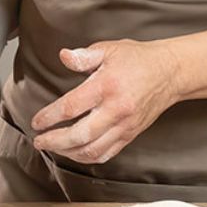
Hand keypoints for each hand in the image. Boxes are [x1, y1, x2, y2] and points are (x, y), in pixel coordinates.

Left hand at [30, 40, 182, 164]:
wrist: (170, 73)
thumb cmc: (138, 60)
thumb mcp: (109, 49)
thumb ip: (84, 56)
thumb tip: (64, 56)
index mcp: (107, 87)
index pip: (72, 107)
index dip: (50, 117)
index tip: (36, 122)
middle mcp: (116, 110)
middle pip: (80, 135)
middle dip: (55, 141)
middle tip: (39, 140)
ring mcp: (125, 125)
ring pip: (93, 149)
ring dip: (68, 153)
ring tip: (53, 148)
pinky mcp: (131, 134)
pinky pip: (107, 153)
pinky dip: (88, 157)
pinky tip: (74, 152)